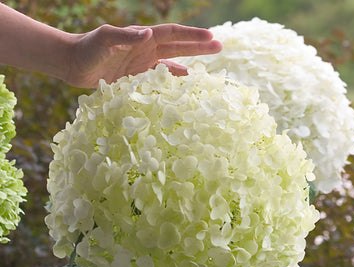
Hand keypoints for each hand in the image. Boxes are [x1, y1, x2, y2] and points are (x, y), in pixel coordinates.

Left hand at [66, 23, 221, 87]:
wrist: (73, 64)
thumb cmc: (87, 49)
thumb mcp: (104, 40)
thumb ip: (124, 36)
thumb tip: (148, 34)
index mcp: (143, 38)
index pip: (173, 35)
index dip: (192, 36)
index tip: (211, 38)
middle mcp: (146, 50)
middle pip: (178, 47)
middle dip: (198, 47)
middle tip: (220, 47)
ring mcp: (143, 64)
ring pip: (171, 64)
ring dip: (188, 64)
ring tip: (207, 68)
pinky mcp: (137, 78)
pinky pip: (159, 80)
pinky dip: (171, 82)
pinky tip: (181, 86)